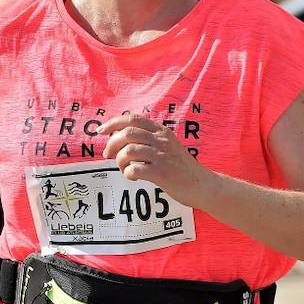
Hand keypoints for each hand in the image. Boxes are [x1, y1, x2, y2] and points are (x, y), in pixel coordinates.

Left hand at [99, 115, 214, 207]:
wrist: (203, 185)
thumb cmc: (180, 167)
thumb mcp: (167, 146)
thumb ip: (148, 140)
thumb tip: (119, 139)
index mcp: (161, 131)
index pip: (132, 118)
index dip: (113, 123)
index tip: (100, 131)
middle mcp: (162, 140)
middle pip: (127, 133)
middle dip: (112, 144)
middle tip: (109, 155)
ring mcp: (163, 156)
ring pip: (129, 151)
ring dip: (120, 161)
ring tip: (125, 169)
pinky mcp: (163, 173)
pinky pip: (135, 169)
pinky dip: (128, 174)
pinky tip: (134, 178)